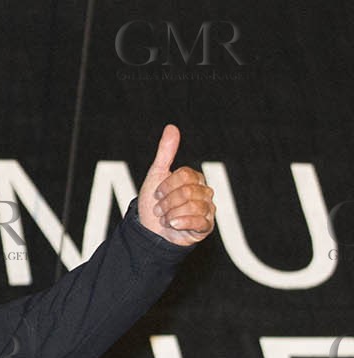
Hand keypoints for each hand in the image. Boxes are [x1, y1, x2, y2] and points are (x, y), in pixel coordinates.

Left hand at [136, 125, 214, 246]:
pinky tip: (171, 225)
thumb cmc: (153, 202)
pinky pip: (199, 221)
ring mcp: (207, 210)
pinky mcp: (206, 227)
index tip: (156, 193)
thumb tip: (172, 127)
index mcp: (194, 178)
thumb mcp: (156, 174)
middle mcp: (204, 192)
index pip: (184, 175)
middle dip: (166, 201)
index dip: (165, 185)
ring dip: (170, 213)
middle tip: (158, 208)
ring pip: (192, 206)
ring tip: (164, 218)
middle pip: (187, 191)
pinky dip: (180, 223)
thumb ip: (166, 152)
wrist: (149, 230)